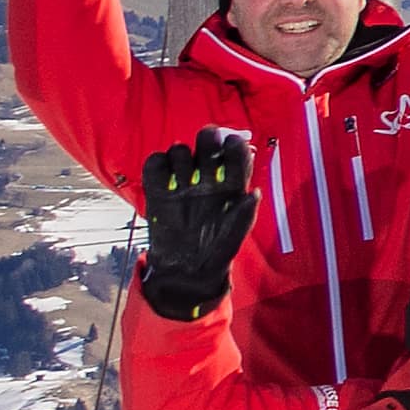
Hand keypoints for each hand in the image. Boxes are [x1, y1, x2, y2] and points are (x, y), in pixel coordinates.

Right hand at [132, 136, 255, 321]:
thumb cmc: (217, 249)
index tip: (233, 144)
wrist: (186, 269)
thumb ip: (244, 213)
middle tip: (207, 151)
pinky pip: (155, 164)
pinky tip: (163, 181)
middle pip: (208, 142)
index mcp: (231, 183)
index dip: (235, 144)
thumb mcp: (236, 233)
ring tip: (184, 180)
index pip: (236, 152)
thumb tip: (254, 193)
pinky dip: (158, 164)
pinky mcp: (158, 189)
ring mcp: (182, 181)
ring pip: (181, 150)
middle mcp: (208, 177)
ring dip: (182, 157)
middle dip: (208, 139)